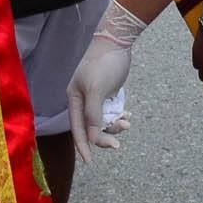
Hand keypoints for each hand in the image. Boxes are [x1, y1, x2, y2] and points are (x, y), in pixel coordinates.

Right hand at [67, 0, 144, 163]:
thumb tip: (93, 138)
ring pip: (104, 121)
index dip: (82, 146)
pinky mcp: (108, 93)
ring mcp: (96, 97)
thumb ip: (93, 114)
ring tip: (127, 122)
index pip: (76, 128)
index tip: (89, 162)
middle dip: (104, 136)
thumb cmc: (103, 63)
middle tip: (118, 143)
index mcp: (74, 98)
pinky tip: (128, 117)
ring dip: (115, 125)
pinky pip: (112, 112)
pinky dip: (119, 117)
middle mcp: (83, 100)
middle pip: (91, 127)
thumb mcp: (97, 89)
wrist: (117, 41)